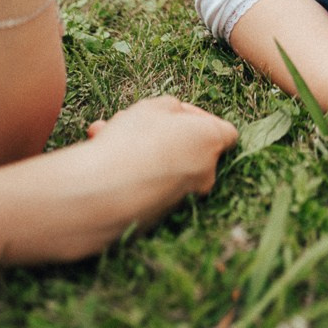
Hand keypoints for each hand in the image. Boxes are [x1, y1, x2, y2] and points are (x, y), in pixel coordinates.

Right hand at [85, 96, 237, 226]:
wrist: (101, 195)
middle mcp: (204, 175)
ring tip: (103, 134)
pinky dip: (131, 174)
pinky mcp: (158, 219)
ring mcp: (182, 200)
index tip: (176, 113)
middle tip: (129, 121)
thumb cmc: (134, 140)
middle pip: (188, 148)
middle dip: (159, 134)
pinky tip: (101, 160)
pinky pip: (148, 188)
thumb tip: (176, 119)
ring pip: (163, 167)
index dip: (201, 119)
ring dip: (138, 151)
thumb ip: (172, 109)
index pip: (226, 133)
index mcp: (211, 143)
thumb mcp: (154, 107)